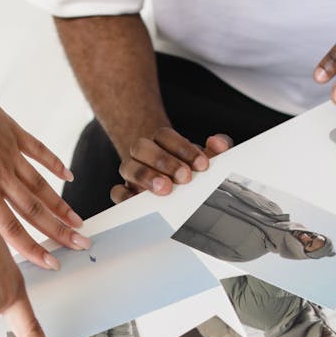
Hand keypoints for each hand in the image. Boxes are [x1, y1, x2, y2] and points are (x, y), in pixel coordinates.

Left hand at [0, 79, 90, 268]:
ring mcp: (10, 154)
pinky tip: (69, 176)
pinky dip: (55, 164)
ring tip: (78, 222)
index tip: (50, 261)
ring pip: (41, 187)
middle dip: (59, 232)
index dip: (32, 248)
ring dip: (61, 207)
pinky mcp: (13, 133)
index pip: (11, 228)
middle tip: (79, 245)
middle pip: (34, 211)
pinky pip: (39, 152)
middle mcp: (0, 176)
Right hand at [110, 127, 232, 203]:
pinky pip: (116, 191)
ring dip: (146, 177)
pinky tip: (140, 200)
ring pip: (128, 167)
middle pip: (141, 147)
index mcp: (161, 141)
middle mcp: (142, 154)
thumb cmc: (189, 169)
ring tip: (165, 189)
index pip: (164, 135)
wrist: (173, 185)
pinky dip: (125, 195)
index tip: (202, 165)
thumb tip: (218, 144)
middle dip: (164, 161)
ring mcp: (131, 173)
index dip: (183, 148)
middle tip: (184, 177)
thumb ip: (217, 148)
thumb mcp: (205, 157)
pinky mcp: (125, 192)